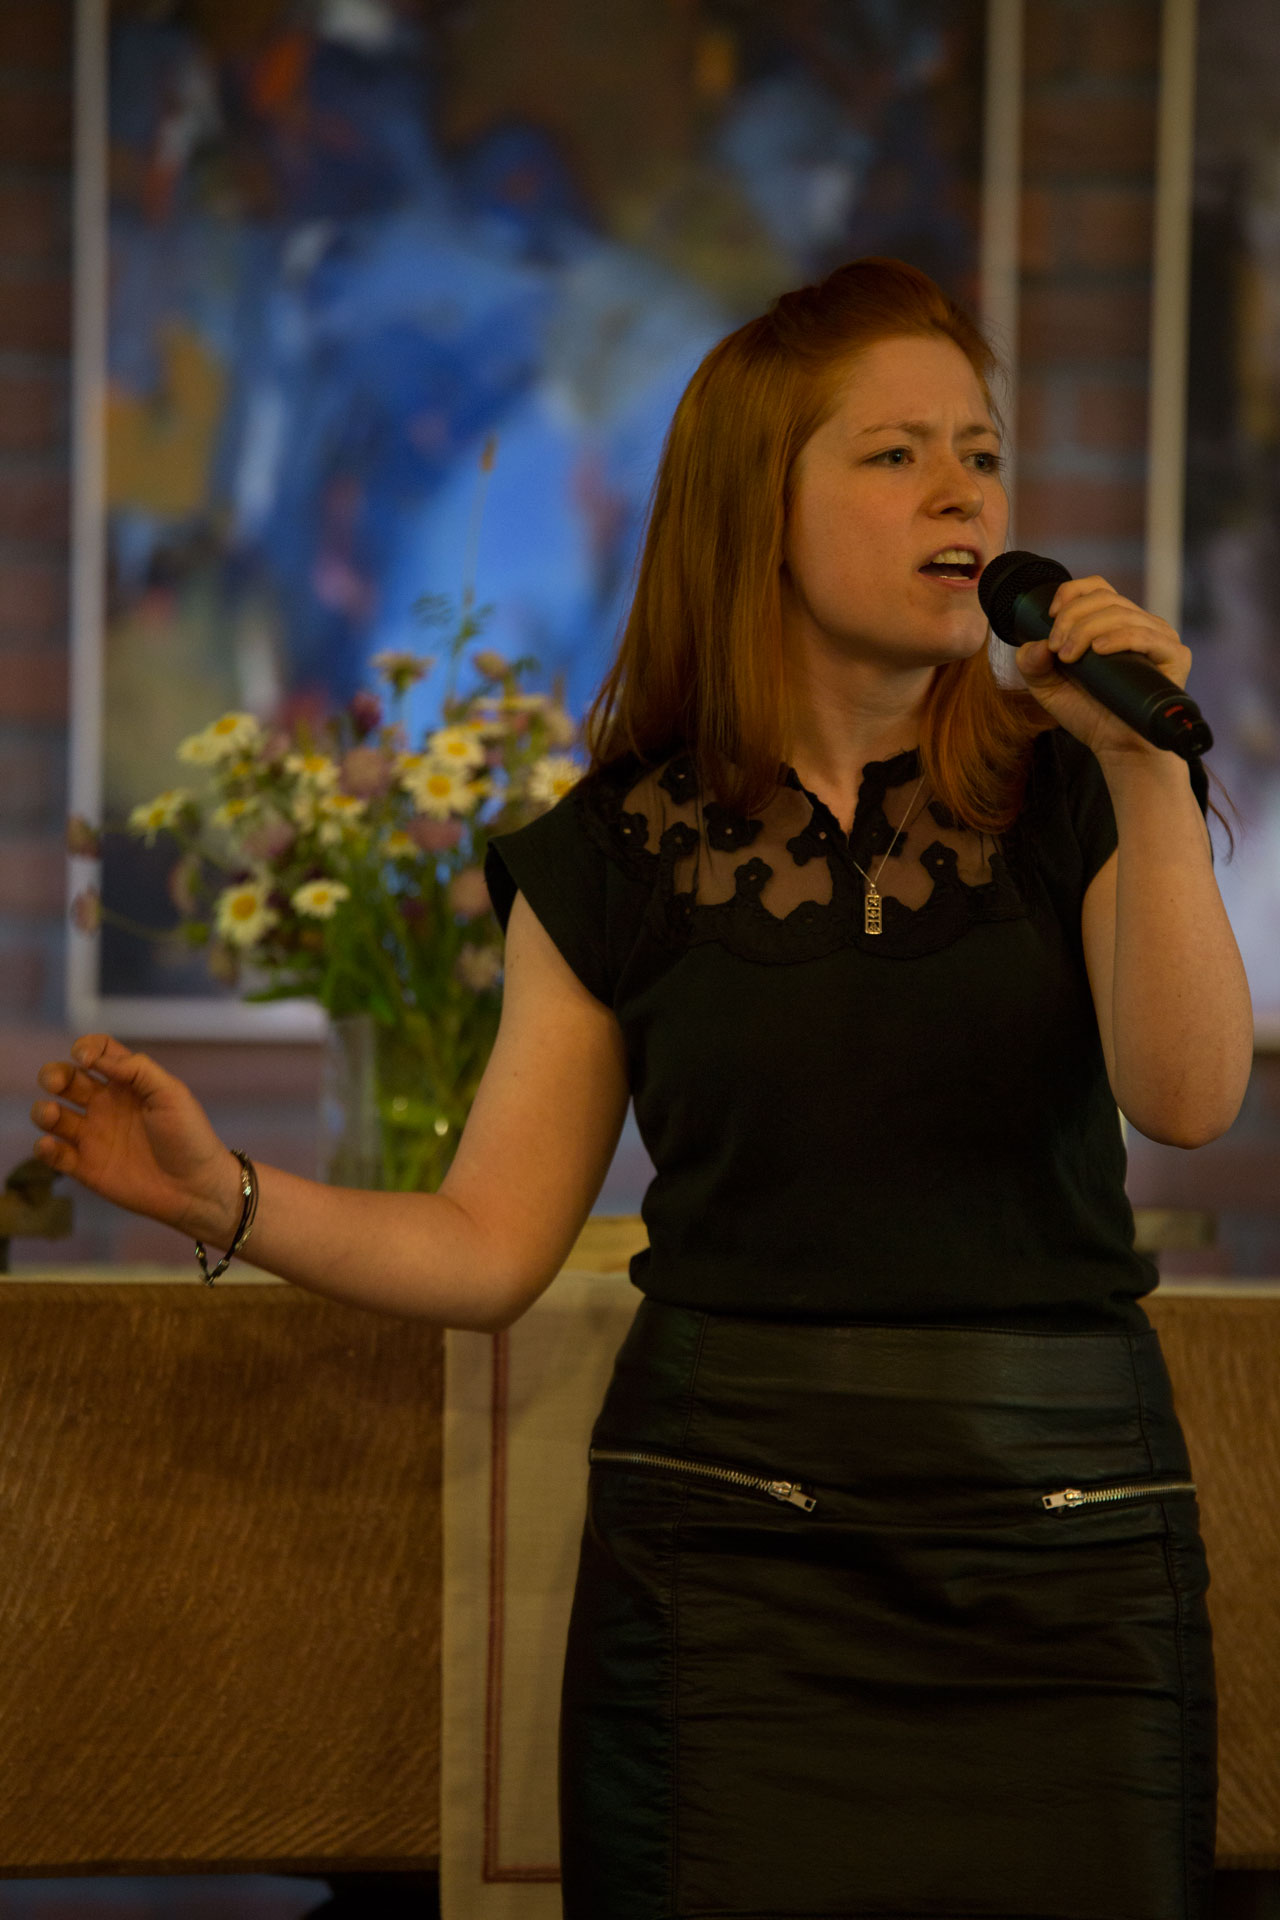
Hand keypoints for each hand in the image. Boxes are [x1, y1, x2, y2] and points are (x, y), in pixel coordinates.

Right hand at [31, 1035, 243, 1243]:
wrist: (195, 1188)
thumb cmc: (188, 1136)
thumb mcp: (171, 1093)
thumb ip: (137, 1069)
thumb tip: (98, 1056)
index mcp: (127, 1083)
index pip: (98, 1052)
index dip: (86, 1047)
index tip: (84, 1058)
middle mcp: (105, 1105)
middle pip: (67, 1079)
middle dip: (53, 1074)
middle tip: (57, 1083)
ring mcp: (93, 1136)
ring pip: (52, 1115)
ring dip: (43, 1111)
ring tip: (54, 1115)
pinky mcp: (86, 1167)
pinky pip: (54, 1154)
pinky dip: (43, 1148)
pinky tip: (50, 1145)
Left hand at [1013, 575, 1192, 759]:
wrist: (1116, 747)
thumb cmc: (1088, 714)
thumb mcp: (1047, 688)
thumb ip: (1032, 664)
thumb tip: (1035, 645)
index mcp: (1113, 623)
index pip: (1097, 587)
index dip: (1071, 593)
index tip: (1049, 616)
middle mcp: (1138, 624)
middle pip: (1104, 598)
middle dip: (1072, 619)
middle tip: (1057, 650)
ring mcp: (1158, 637)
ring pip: (1121, 613)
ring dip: (1087, 630)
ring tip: (1070, 659)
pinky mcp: (1174, 656)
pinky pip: (1147, 635)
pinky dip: (1120, 637)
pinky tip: (1099, 650)